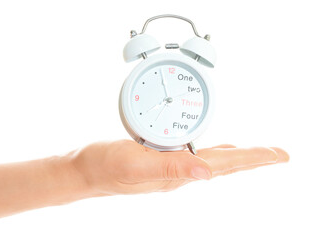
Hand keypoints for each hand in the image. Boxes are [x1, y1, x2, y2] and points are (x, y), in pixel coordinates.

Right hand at [70, 140, 288, 195]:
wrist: (85, 170)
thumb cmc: (105, 167)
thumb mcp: (135, 165)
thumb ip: (170, 168)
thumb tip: (207, 172)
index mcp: (176, 172)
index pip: (223, 165)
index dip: (252, 158)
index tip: (277, 154)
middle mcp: (178, 171)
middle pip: (224, 164)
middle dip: (252, 158)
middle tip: (276, 153)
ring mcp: (169, 165)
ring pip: (212, 160)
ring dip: (236, 156)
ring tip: (255, 152)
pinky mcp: (160, 157)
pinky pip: (195, 153)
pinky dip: (212, 150)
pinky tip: (216, 148)